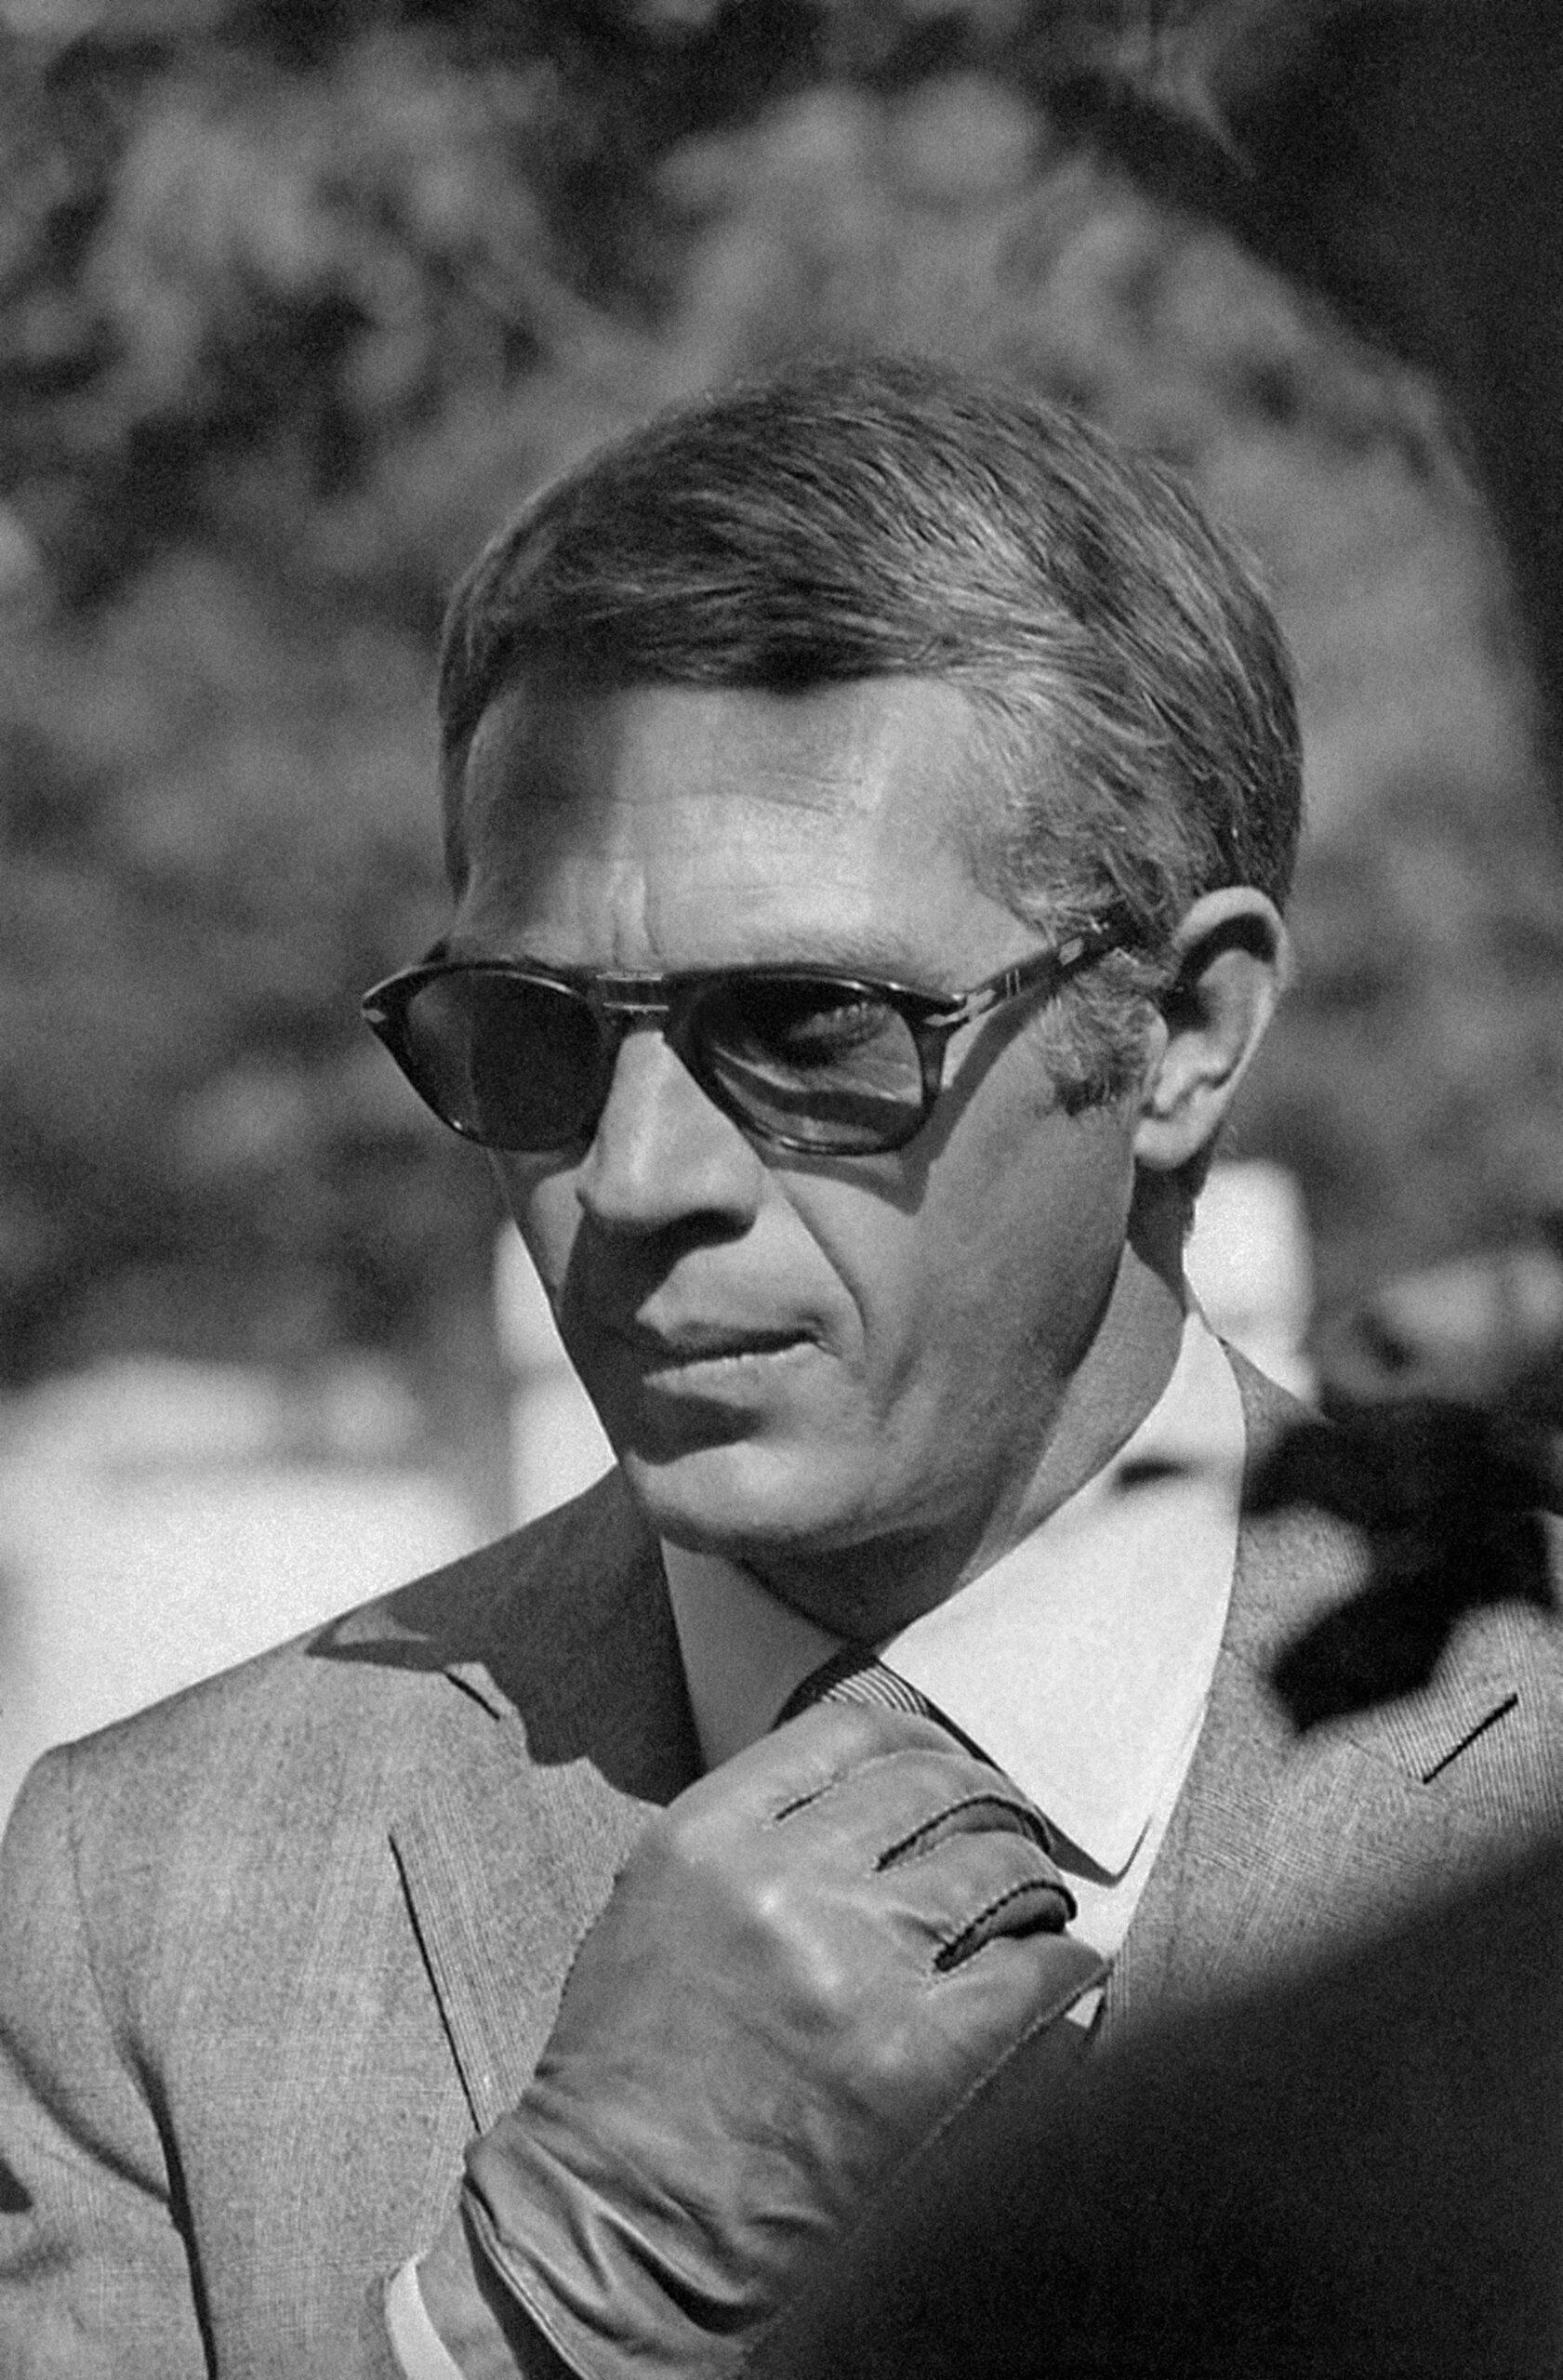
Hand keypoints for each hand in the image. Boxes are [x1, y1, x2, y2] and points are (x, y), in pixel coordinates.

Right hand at [415, 1701, 1102, 2378]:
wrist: (618, 2218)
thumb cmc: (624, 2070)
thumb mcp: (654, 1902)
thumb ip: (746, 1835)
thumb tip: (857, 1794)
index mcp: (709, 1834)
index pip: (849, 1731)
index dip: (916, 1737)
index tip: (942, 1758)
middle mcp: (786, 1880)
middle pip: (937, 1785)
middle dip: (987, 1799)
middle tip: (1006, 1826)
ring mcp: (855, 1965)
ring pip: (998, 1864)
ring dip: (1031, 1875)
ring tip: (1036, 1898)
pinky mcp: (916, 2057)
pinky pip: (1033, 1974)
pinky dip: (1064, 1962)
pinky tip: (1067, 1963)